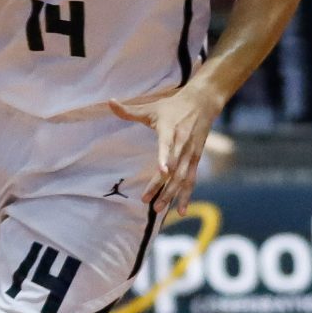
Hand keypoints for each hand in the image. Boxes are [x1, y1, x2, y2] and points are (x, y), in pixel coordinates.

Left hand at [108, 84, 223, 217]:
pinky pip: (191, 180)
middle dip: (161, 186)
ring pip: (182, 178)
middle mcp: (182, 144)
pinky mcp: (196, 159)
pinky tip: (181, 211)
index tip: (162, 172)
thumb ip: (129, 110)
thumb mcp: (151, 106)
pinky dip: (186, 195)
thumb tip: (109, 101)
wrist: (203, 102)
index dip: (165, 158)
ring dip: (171, 194)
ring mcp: (190, 154)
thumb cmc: (173, 106)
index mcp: (170, 130)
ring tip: (158, 208)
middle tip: (146, 201)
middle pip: (173, 169)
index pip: (167, 145)